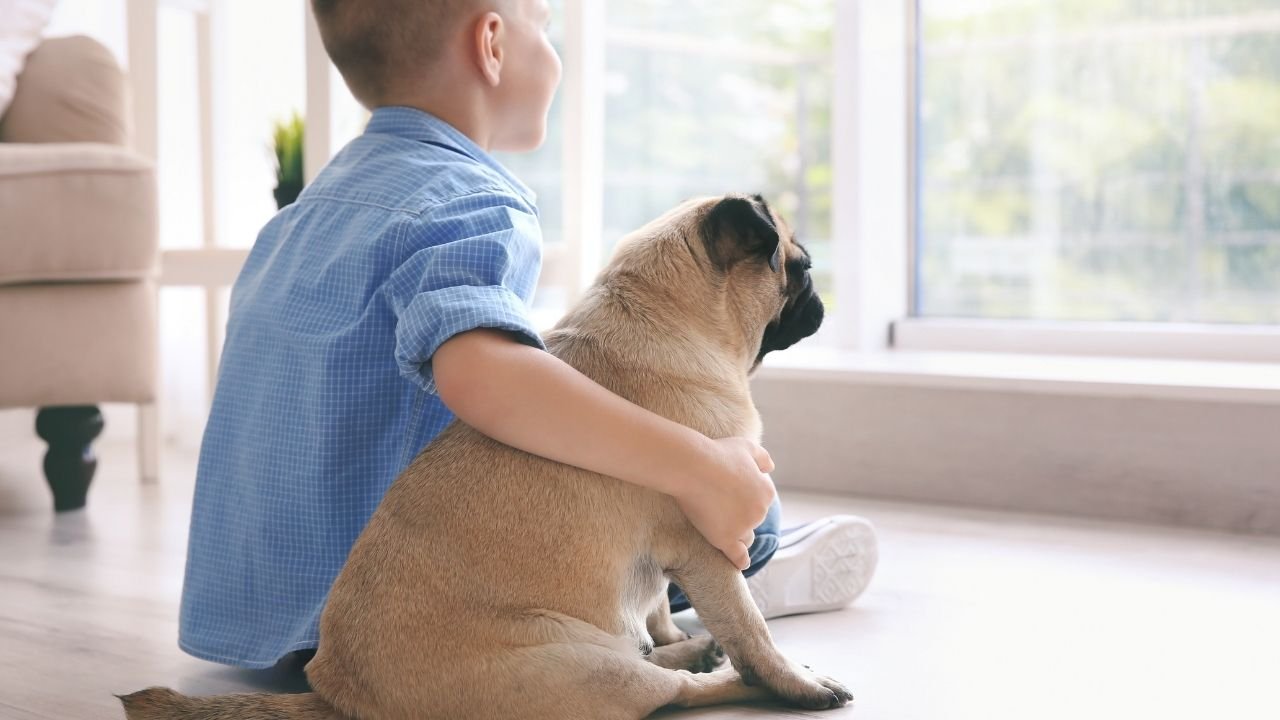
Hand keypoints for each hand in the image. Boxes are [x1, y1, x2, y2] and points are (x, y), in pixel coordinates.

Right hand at [675, 437, 777, 570]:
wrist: (694, 467)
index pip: (760, 500)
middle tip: (718, 503)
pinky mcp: (725, 539)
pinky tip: (740, 564)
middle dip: (741, 514)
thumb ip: (762, 458)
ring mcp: (743, 528)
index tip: (728, 491)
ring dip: (739, 534)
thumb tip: (770, 469)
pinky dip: (740, 560)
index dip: (744, 495)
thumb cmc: (718, 454)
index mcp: (767, 492)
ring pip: (745, 537)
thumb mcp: (746, 447)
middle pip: (753, 519)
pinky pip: (738, 556)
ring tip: (720, 526)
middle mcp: (760, 512)